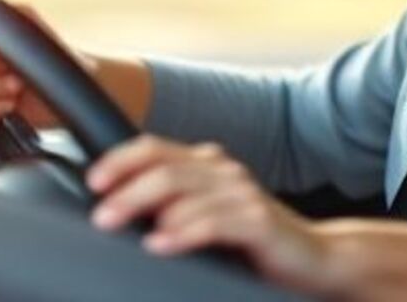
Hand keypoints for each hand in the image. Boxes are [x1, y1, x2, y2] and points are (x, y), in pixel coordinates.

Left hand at [87, 134, 337, 295]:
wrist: (313, 259)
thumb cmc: (252, 242)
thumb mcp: (206, 218)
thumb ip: (170, 207)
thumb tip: (114, 211)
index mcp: (206, 164)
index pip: (155, 147)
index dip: (120, 160)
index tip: (93, 181)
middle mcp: (223, 171)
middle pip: (164, 167)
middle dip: (126, 188)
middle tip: (99, 214)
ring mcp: (243, 193)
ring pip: (184, 190)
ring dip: (144, 207)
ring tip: (116, 226)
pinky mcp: (259, 221)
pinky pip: (214, 221)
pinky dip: (183, 231)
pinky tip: (160, 243)